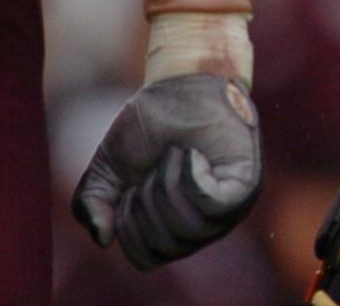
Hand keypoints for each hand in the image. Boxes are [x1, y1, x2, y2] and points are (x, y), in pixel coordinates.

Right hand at [72, 72, 261, 269]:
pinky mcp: (245, 187)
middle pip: (163, 246)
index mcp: (174, 230)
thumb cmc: (151, 122)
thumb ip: (93, 202)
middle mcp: (204, 227)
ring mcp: (228, 210)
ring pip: (186, 227)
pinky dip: (190, 177)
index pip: (146, 258)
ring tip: (177, 154)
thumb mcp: (109, 164)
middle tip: (158, 163)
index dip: (129, 222)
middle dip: (147, 199)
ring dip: (167, 183)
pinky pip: (211, 204)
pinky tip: (192, 155)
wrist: (181, 81)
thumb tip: (103, 238)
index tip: (134, 184)